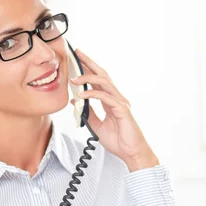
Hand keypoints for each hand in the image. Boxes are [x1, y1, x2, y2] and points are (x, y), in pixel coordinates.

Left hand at [69, 49, 158, 171]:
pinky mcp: (122, 110)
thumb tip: (75, 101)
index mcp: (112, 101)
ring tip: (73, 78)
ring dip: (88, 78)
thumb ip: (88, 113)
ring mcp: (121, 103)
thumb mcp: (97, 126)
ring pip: (104, 82)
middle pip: (103, 75)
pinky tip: (81, 95)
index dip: (89, 69)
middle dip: (89, 63)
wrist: (132, 153)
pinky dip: (92, 94)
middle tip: (76, 53)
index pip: (99, 80)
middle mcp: (117, 98)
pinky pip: (105, 97)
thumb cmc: (119, 141)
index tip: (77, 59)